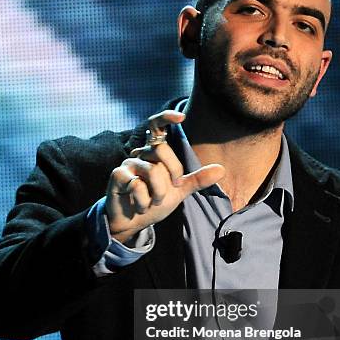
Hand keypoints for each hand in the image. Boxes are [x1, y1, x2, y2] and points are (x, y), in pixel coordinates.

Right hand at [106, 110, 224, 243]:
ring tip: (152, 202)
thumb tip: (221, 169)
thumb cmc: (153, 202)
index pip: (157, 126)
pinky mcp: (118, 176)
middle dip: (173, 175)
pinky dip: (143, 201)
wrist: (134, 222)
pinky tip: (139, 205)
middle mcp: (140, 153)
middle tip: (166, 192)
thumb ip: (197, 179)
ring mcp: (128, 163)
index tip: (181, 117)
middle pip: (162, 150)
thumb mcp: (179, 191)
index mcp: (154, 153)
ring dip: (158, 194)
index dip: (166, 117)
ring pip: (153, 171)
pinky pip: (137, 186)